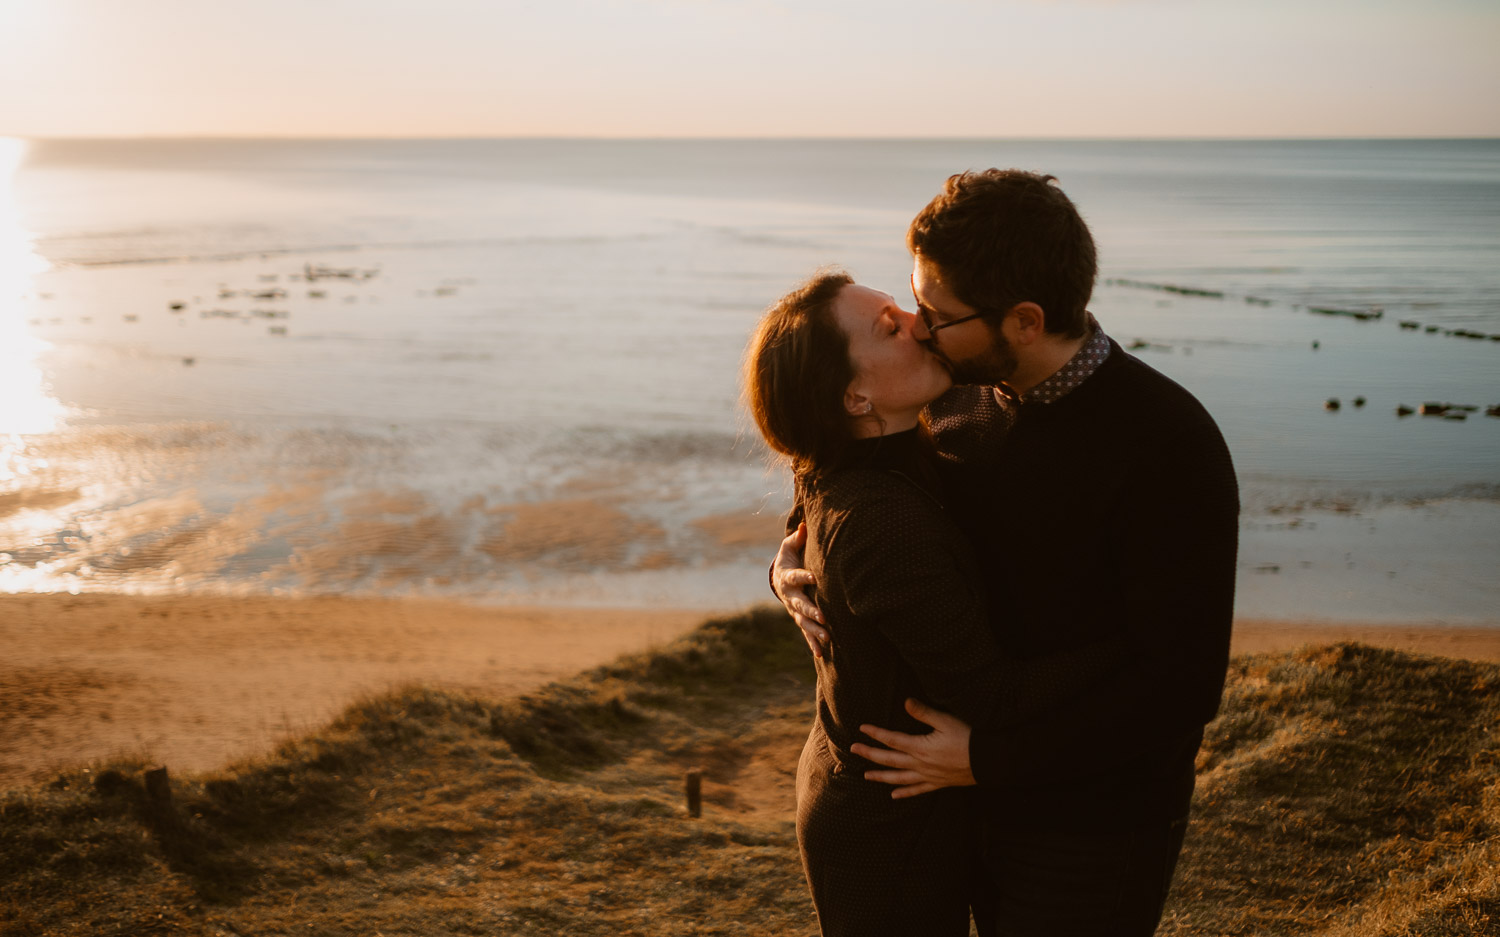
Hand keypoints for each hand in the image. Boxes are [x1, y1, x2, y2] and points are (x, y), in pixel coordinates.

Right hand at [772, 522, 826, 657]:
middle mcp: (790, 596)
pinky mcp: (799, 619)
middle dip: (812, 612)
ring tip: (827, 638)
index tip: (815, 577)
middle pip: (800, 605)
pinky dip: (813, 644)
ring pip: (803, 622)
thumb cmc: (789, 559)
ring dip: (814, 631)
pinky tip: (822, 655)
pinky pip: (805, 633)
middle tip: (823, 618)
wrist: (779, 578)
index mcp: (788, 577)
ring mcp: (794, 610)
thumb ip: (798, 539)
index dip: (805, 576)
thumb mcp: (790, 547)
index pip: (797, 576)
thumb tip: (804, 526)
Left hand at [853, 698, 974, 797]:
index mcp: (920, 747)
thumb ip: (924, 712)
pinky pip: (917, 790)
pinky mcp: (938, 783)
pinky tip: (894, 795)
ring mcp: (928, 776)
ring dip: (881, 777)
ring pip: (899, 778)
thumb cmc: (968, 738)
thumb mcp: (946, 721)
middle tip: (853, 751)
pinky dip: (905, 793)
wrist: (988, 761)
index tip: (861, 729)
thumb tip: (905, 702)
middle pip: (889, 760)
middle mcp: (920, 764)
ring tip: (866, 776)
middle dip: (870, 755)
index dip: (875, 733)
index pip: (892, 739)